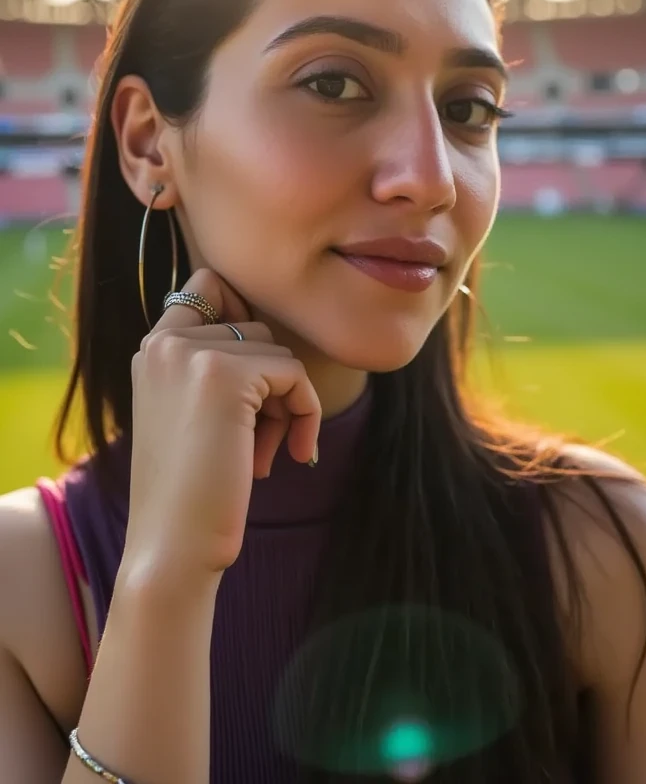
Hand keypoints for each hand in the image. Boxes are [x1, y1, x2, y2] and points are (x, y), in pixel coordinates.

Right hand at [123, 268, 320, 582]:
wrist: (171, 546)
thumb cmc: (191, 489)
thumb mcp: (191, 411)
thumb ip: (216, 363)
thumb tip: (270, 331)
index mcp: (153, 347)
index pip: (208, 284)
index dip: (244, 320)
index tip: (254, 379)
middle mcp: (165, 339)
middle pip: (254, 327)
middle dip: (270, 382)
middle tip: (259, 439)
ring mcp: (190, 352)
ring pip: (278, 352)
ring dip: (286, 404)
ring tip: (264, 453)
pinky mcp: (222, 373)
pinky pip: (294, 375)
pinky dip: (306, 414)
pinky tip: (293, 455)